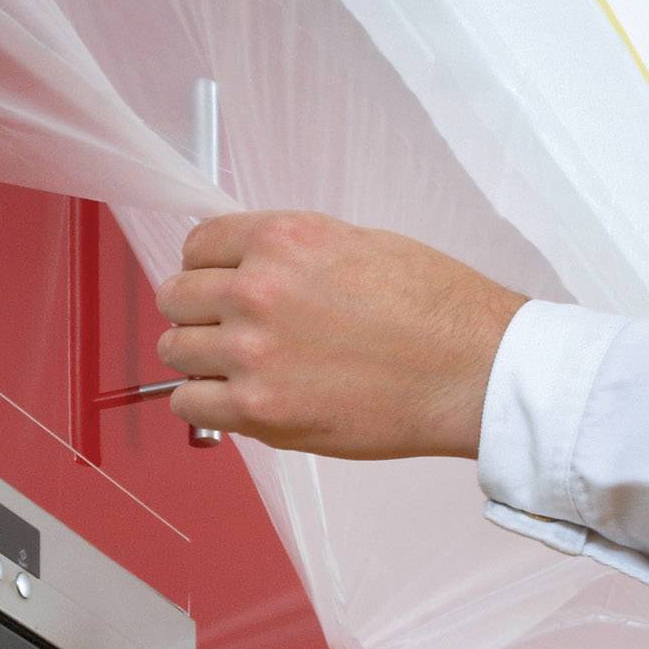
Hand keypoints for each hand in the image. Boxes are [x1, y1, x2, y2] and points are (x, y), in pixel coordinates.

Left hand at [154, 212, 525, 458]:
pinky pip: (189, 403)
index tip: (215, 283)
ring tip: (235, 366)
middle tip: (226, 327)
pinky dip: (204, 402)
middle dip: (198, 311)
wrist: (473, 370)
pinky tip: (235, 399)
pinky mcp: (260, 409)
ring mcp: (253, 352)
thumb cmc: (434, 308)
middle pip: (176, 296)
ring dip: (199, 357)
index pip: (198, 244)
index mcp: (282, 239)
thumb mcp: (360, 243)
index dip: (205, 266)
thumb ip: (293, 253)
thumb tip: (250, 266)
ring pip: (175, 350)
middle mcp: (257, 289)